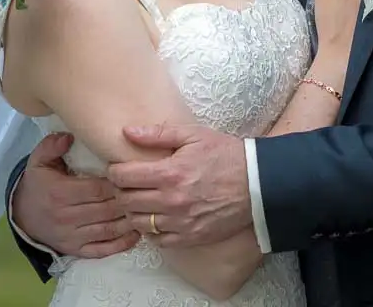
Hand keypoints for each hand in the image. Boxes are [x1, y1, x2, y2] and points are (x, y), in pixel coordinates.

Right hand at [12, 132, 138, 257]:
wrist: (22, 216)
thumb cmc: (39, 185)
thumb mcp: (39, 161)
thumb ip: (52, 146)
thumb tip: (69, 136)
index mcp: (60, 193)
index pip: (97, 189)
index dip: (118, 182)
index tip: (134, 173)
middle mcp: (67, 217)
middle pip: (107, 209)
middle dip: (129, 199)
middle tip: (147, 189)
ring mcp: (73, 236)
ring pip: (109, 229)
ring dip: (130, 221)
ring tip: (147, 208)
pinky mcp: (77, 250)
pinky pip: (102, 250)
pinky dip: (121, 244)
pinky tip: (137, 233)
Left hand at [109, 124, 250, 248]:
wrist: (257, 183)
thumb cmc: (226, 155)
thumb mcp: (195, 135)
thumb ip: (159, 134)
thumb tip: (127, 131)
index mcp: (170, 173)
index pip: (123, 177)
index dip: (115, 172)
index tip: (119, 169)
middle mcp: (171, 201)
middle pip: (126, 201)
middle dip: (121, 191)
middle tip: (129, 184)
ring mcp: (180, 222)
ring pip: (138, 223)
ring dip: (135, 212)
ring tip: (143, 201)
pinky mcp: (190, 237)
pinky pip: (157, 240)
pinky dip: (152, 230)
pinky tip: (159, 217)